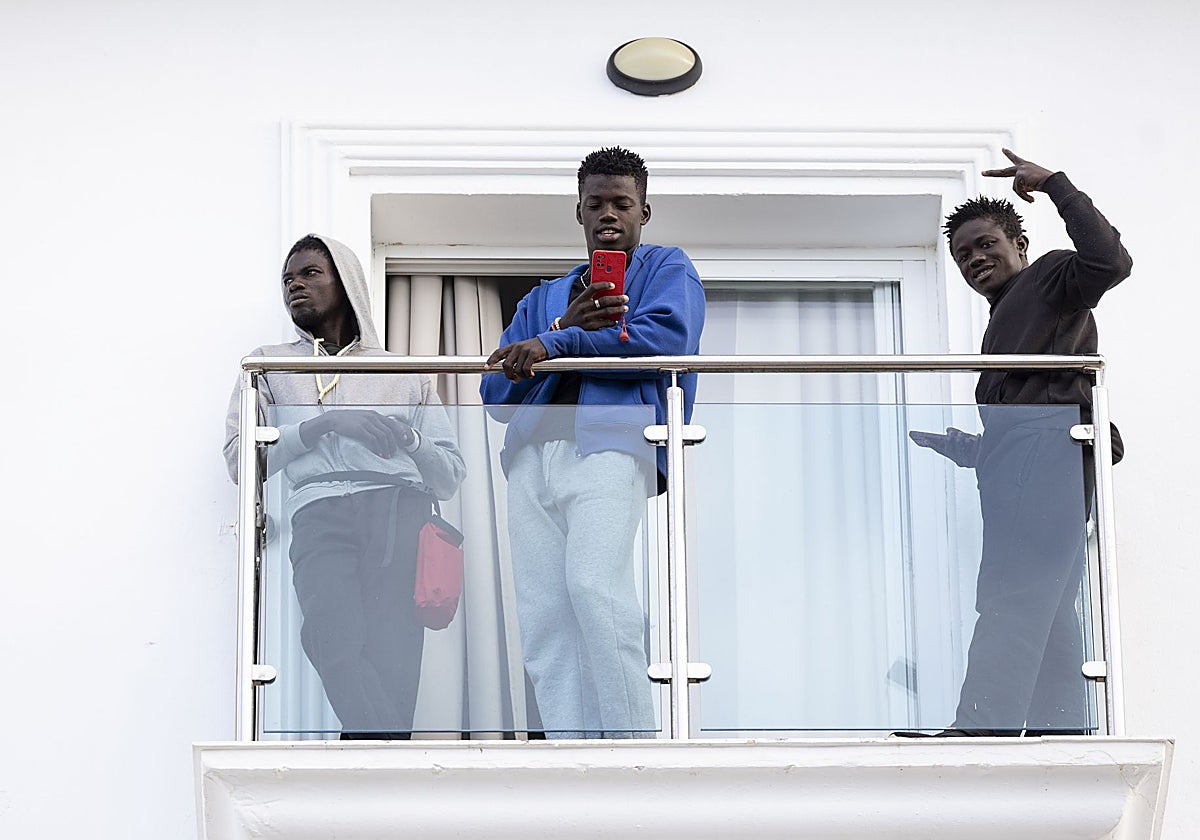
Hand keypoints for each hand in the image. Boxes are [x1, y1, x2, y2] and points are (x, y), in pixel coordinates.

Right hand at [300, 409, 414, 456]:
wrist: (334, 418)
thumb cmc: (349, 420)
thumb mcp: (363, 418)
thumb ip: (373, 422)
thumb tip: (381, 431)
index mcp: (375, 415)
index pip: (392, 423)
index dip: (399, 432)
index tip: (404, 440)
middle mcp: (373, 418)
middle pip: (389, 431)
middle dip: (393, 443)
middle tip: (394, 452)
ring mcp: (367, 423)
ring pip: (383, 436)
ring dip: (386, 447)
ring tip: (387, 455)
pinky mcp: (360, 430)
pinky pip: (373, 439)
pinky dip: (378, 447)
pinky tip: (379, 453)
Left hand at [485, 337, 547, 381]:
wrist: (550, 342)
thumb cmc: (536, 349)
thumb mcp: (523, 351)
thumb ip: (515, 361)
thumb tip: (512, 377)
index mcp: (513, 346)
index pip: (498, 352)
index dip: (491, 360)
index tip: (486, 368)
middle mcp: (517, 347)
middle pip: (506, 365)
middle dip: (509, 375)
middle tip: (515, 379)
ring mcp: (525, 350)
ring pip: (516, 369)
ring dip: (521, 376)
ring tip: (527, 376)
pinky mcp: (533, 354)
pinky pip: (526, 368)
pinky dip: (528, 374)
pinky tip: (532, 374)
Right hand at [561, 281, 628, 330]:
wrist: (564, 328)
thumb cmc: (574, 314)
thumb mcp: (578, 303)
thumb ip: (589, 298)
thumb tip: (606, 293)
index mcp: (581, 299)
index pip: (593, 288)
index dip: (604, 285)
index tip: (613, 285)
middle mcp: (584, 307)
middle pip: (604, 300)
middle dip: (617, 299)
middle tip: (625, 298)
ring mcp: (588, 317)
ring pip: (607, 311)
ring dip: (618, 309)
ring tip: (625, 308)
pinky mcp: (591, 327)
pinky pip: (605, 323)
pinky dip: (612, 321)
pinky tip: (616, 320)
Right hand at [909, 427, 979, 467]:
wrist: (989, 458)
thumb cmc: (974, 446)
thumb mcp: (963, 437)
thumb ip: (954, 433)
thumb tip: (949, 430)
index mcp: (953, 456)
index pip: (940, 450)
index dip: (932, 445)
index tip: (925, 439)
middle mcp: (959, 461)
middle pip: (951, 452)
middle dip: (950, 442)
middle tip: (950, 434)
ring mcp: (968, 462)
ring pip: (961, 453)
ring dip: (961, 443)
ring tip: (962, 435)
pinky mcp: (977, 461)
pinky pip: (977, 451)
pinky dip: (978, 442)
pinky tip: (978, 436)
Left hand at [982, 148, 1054, 202]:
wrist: (1052, 181)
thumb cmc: (1045, 182)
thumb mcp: (1032, 183)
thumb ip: (1023, 185)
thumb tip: (1021, 191)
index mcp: (1025, 166)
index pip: (1015, 159)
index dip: (1009, 154)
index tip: (1003, 149)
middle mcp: (1022, 167)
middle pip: (1003, 172)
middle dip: (992, 173)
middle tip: (983, 173)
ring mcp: (1020, 171)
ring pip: (1015, 188)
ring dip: (1023, 195)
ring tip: (1032, 198)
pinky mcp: (1019, 176)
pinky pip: (1018, 190)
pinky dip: (1024, 196)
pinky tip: (1032, 198)